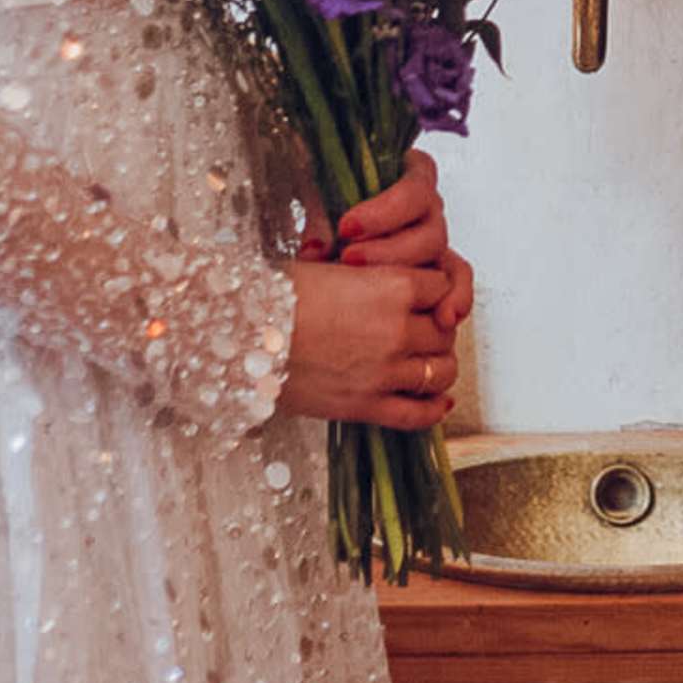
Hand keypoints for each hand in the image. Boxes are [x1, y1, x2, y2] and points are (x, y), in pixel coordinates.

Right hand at [274, 256, 458, 430]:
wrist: (237, 337)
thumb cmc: (272, 297)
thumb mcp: (326, 268)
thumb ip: (363, 276)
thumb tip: (368, 274)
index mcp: (392, 286)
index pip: (441, 285)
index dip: (434, 290)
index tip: (424, 296)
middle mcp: (397, 328)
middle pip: (445, 330)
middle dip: (437, 328)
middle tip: (423, 330)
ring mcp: (385, 371)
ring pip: (441, 371)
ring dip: (438, 366)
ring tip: (427, 363)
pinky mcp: (366, 406)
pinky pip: (418, 414)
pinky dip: (434, 409)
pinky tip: (438, 403)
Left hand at [309, 148, 477, 342]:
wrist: (328, 239)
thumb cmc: (327, 210)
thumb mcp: (320, 202)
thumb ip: (320, 220)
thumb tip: (316, 249)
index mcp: (408, 175)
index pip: (414, 187)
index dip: (385, 210)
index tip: (347, 227)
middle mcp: (427, 208)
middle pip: (429, 228)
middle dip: (389, 251)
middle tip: (350, 260)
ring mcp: (433, 241)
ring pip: (441, 258)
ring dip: (413, 278)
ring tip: (391, 298)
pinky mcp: (435, 270)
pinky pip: (455, 282)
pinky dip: (455, 297)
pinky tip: (445, 315)